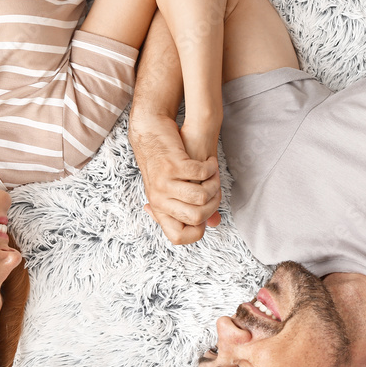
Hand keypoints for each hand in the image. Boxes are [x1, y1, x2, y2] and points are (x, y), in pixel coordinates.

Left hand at [130, 112, 221, 244]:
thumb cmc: (165, 160)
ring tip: (213, 175)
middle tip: (215, 189)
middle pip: (197, 218)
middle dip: (213, 204)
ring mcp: (163, 183)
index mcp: (159, 208)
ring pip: (201, 198)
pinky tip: (209, 162)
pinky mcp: (172, 165)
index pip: (178, 237)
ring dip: (214, 185)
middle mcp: (159, 199)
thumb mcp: (174, 187)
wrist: (149, 129)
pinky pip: (201, 175)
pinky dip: (210, 168)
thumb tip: (212, 224)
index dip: (197, 232)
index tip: (205, 215)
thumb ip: (191, 205)